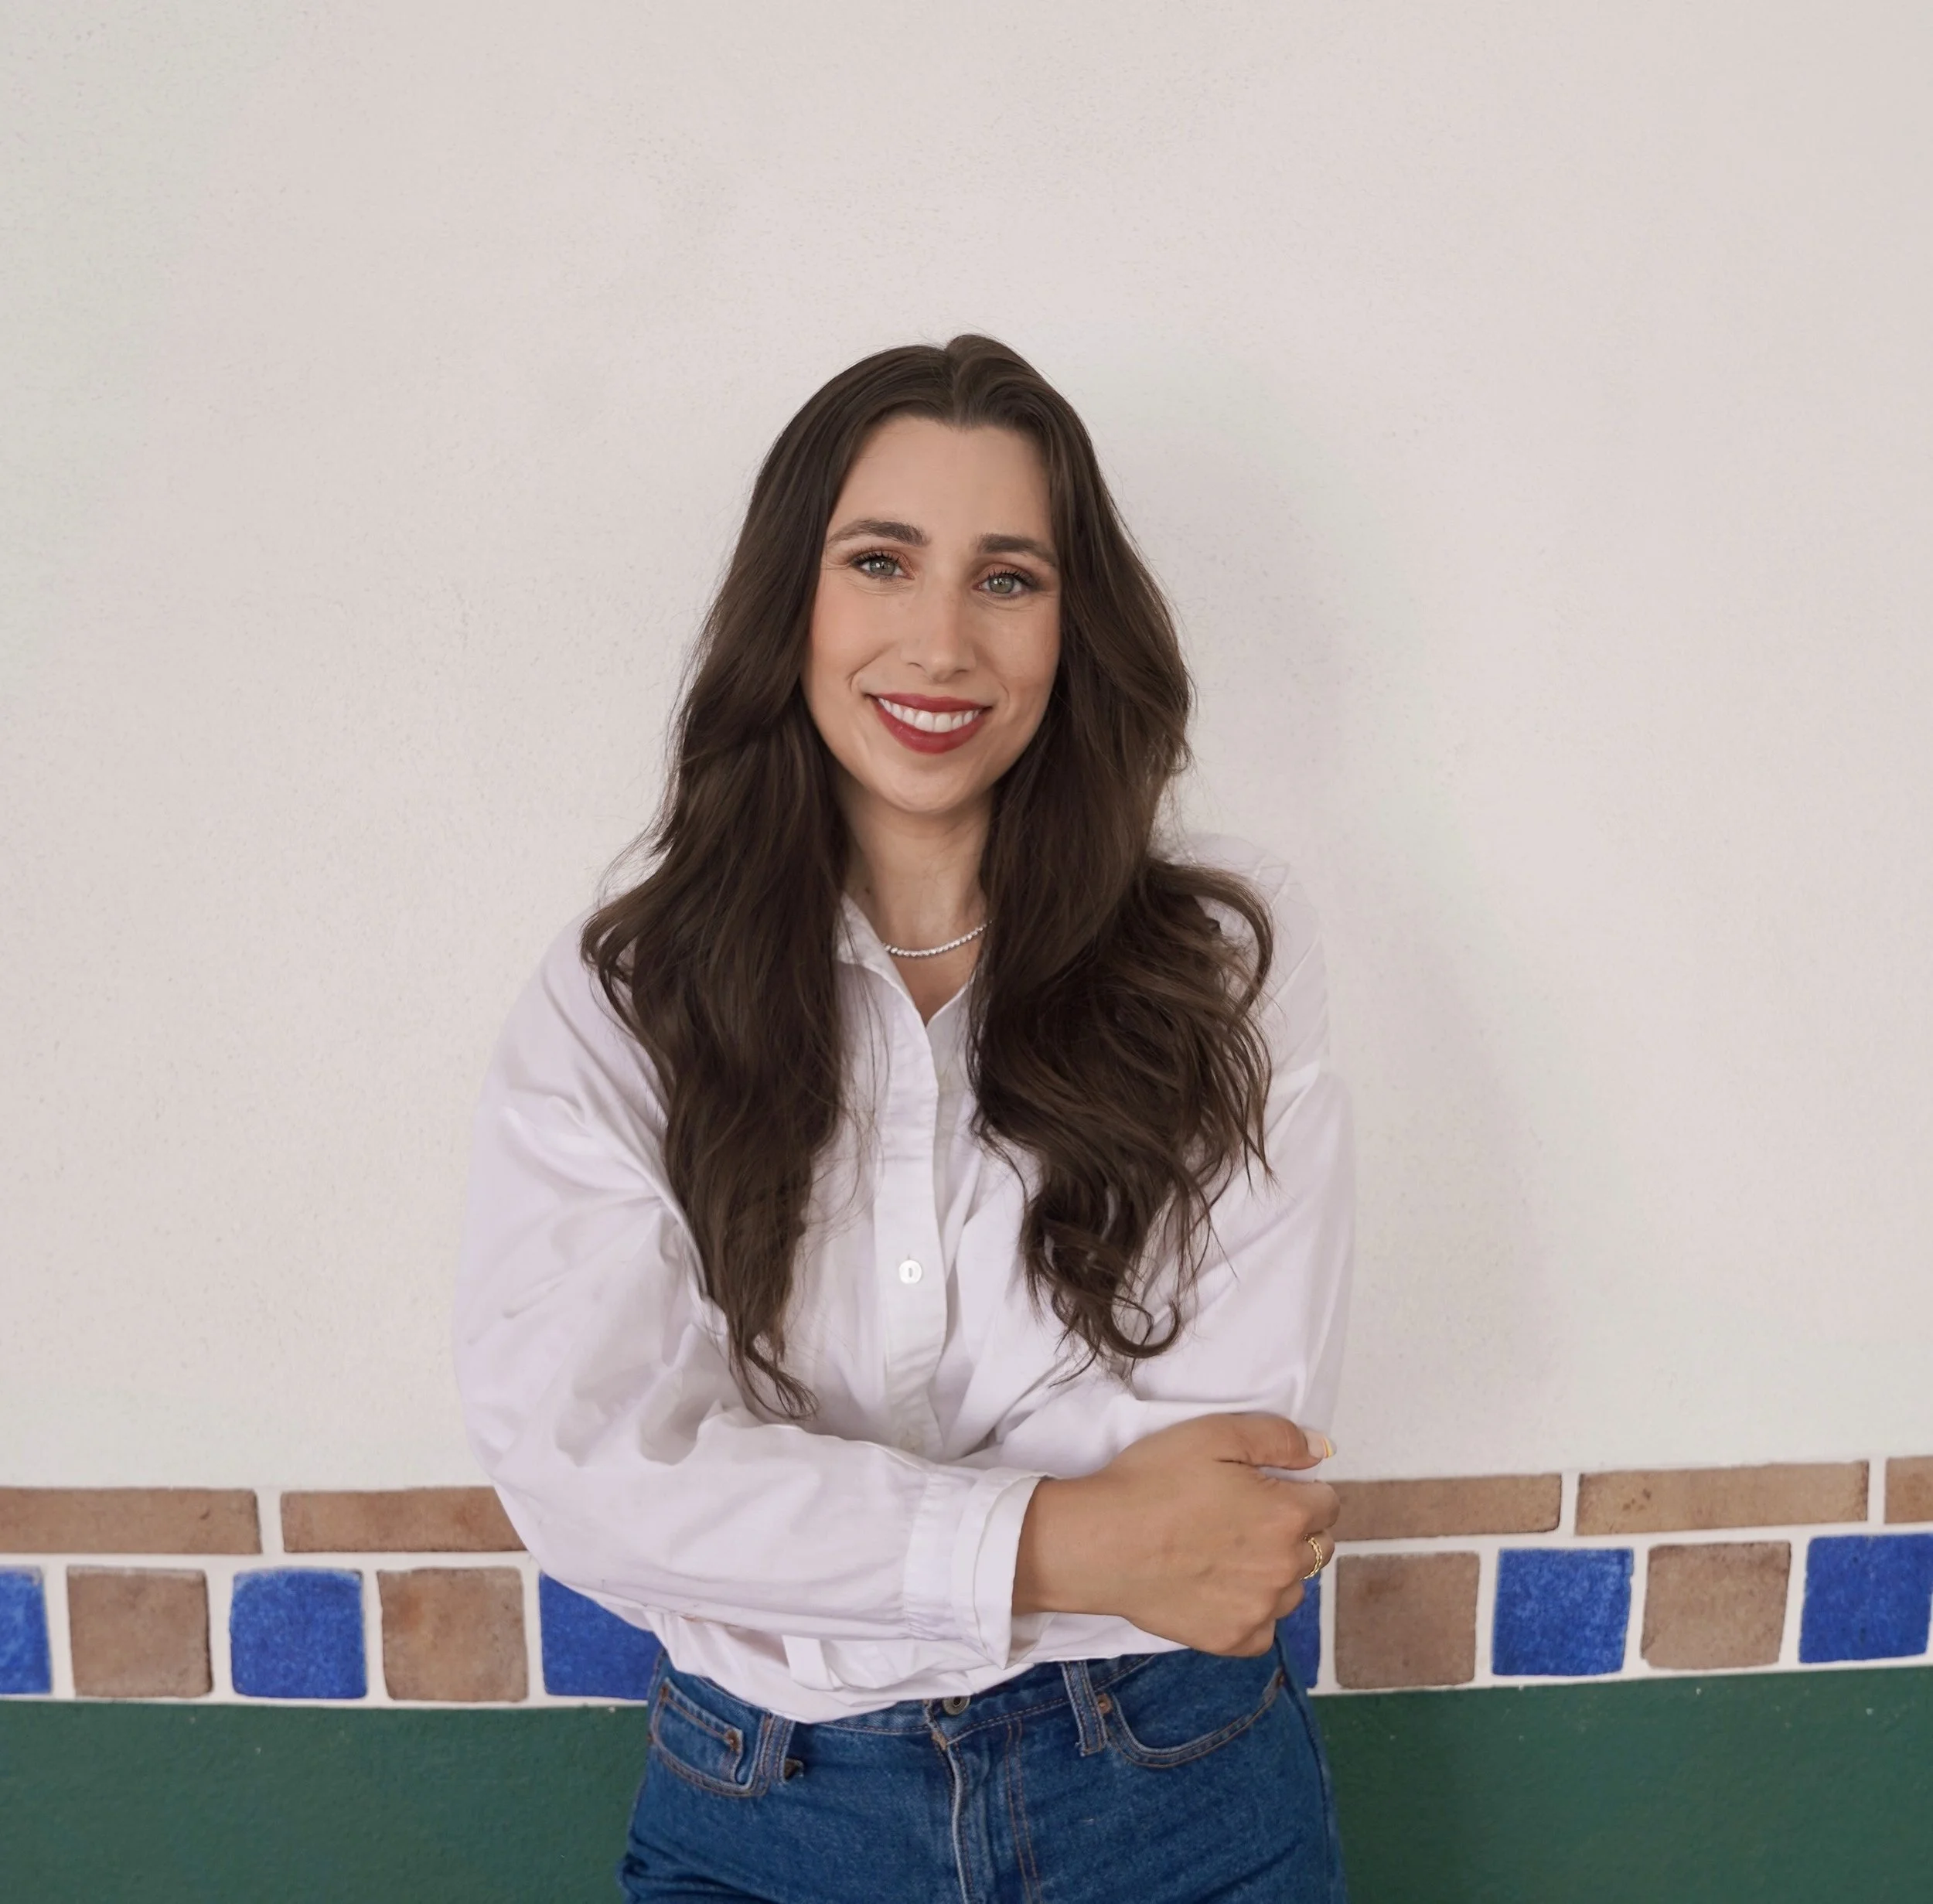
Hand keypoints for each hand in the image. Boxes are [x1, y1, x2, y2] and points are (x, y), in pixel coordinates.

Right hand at [1012, 1412, 1337, 1656]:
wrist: (1098, 1543)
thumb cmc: (1151, 1482)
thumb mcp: (1212, 1434)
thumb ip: (1277, 1437)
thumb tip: (1320, 1447)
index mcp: (1286, 1516)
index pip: (1328, 1503)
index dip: (1299, 1489)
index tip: (1266, 1487)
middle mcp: (1284, 1569)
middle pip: (1318, 1547)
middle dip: (1293, 1529)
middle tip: (1242, 1517)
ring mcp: (1259, 1611)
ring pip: (1293, 1589)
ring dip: (1274, 1571)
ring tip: (1225, 1552)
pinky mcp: (1232, 1640)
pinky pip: (1264, 1627)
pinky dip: (1250, 1610)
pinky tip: (1217, 1586)